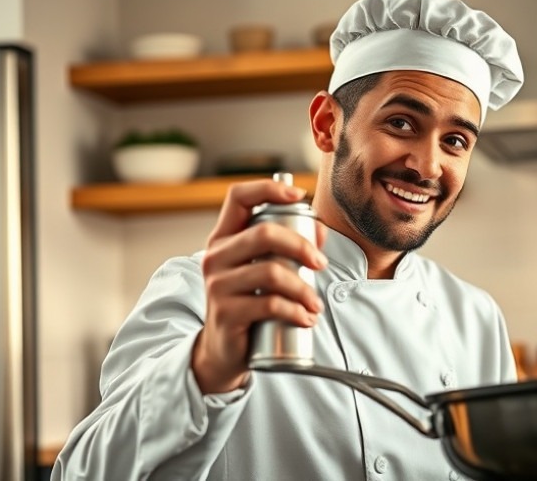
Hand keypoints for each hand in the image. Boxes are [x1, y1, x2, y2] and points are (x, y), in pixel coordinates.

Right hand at [192, 179, 327, 393]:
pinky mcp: (225, 313)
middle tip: (321, 264)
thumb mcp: (265, 269)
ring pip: (270, 272)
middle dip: (301, 246)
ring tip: (315, 304)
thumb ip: (291, 245)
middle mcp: (215, 256)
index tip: (299, 195)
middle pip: (263, 233)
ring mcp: (217, 285)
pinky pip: (269, 305)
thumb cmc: (249, 302)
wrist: (223, 349)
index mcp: (224, 238)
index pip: (238, 197)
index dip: (268, 189)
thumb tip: (320, 228)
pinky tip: (306, 319)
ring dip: (303, 288)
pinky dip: (296, 311)